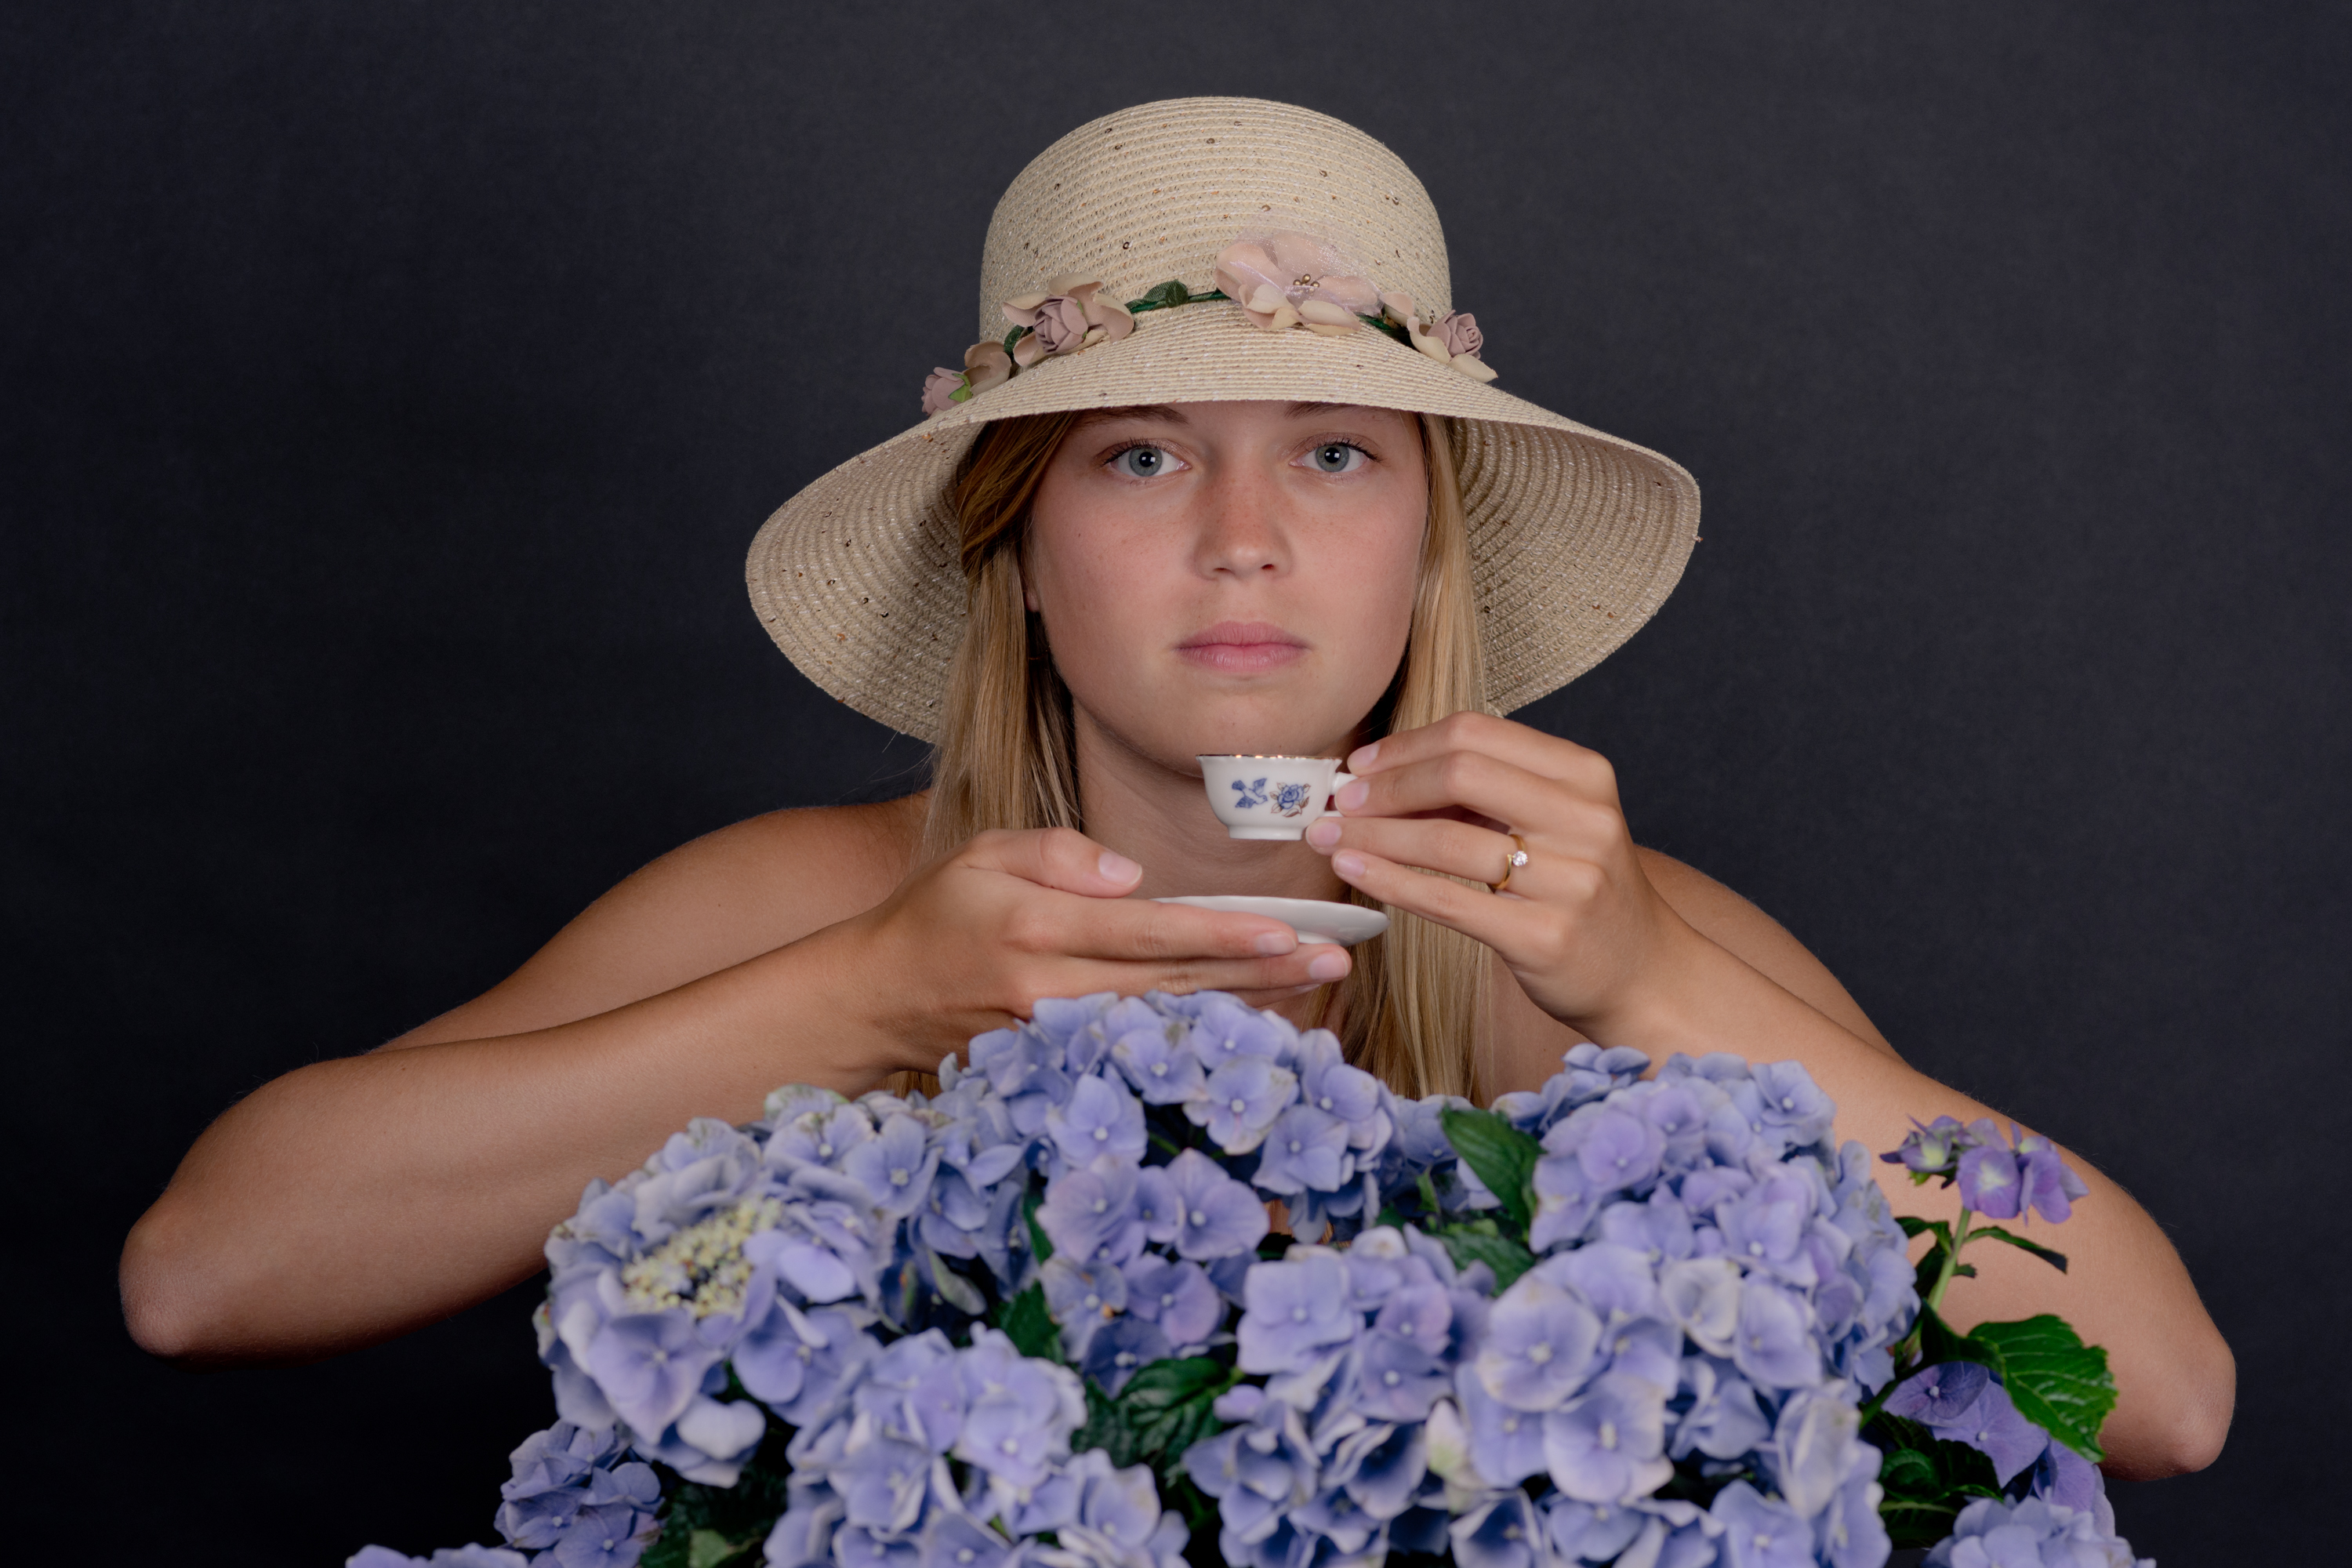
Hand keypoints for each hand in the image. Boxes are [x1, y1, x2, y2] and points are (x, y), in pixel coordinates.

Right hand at [822, 827, 1350, 1071]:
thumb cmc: (935, 913)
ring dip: (1243, 1008)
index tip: (1284, 929)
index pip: (1147, 930)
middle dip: (1259, 973)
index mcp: (1036, 929)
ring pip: (1166, 1023)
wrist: (875, 997)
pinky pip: (1140, 1050)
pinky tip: (1250, 1025)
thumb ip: (1057, 854)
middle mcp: (1050, 992)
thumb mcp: (982, 853)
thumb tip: (1132, 876)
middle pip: (1174, 983)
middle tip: (1335, 960)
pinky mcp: (1058, 1067)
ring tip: (1314, 990)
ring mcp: (1056, 1040)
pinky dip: (1198, 1037)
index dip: (1218, 933)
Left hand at [1303, 712, 1693, 1034]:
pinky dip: (1389, 880)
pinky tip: (1354, 870)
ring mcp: (1568, 880)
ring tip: (1327, 837)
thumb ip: (1488, 792)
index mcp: (1583, 775)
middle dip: (1386, 785)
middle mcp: (1583, 819)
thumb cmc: (1580, 889)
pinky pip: (1447, 900)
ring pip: (1445, 840)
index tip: (1362, 765)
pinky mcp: (1543, 936)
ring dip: (1373, 835)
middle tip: (1340, 801)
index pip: (1477, 734)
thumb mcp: (1555, 822)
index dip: (1407, 746)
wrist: (1642, 973)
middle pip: (1460, 774)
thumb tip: (1383, 774)